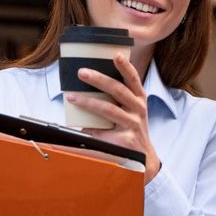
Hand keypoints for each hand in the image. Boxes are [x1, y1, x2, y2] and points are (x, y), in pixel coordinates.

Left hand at [69, 52, 161, 182]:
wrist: (144, 160)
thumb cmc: (131, 131)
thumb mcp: (131, 112)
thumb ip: (115, 100)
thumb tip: (85, 88)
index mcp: (139, 99)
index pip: (133, 79)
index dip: (126, 67)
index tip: (117, 55)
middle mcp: (138, 109)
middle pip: (118, 90)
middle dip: (99, 79)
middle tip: (82, 72)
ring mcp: (132, 125)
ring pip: (108, 109)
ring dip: (88, 102)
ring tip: (72, 97)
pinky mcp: (124, 140)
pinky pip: (101, 133)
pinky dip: (86, 129)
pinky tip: (75, 128)